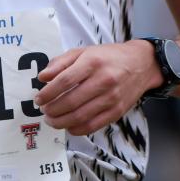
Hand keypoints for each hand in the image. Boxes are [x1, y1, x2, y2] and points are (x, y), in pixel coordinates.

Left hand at [33, 41, 161, 134]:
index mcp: (92, 62)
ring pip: (81, 116)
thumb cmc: (108, 56)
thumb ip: (60, 62)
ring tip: (51, 120)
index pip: (64, 81)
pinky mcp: (117, 111)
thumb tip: (42, 77)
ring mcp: (112, 98)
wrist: (141, 64)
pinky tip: (68, 126)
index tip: (38, 98)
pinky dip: (77, 129)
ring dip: (61, 122)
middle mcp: (103, 80)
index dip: (48, 92)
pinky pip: (94, 125)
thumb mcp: (83, 51)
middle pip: (71, 101)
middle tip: (43, 111)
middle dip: (52, 109)